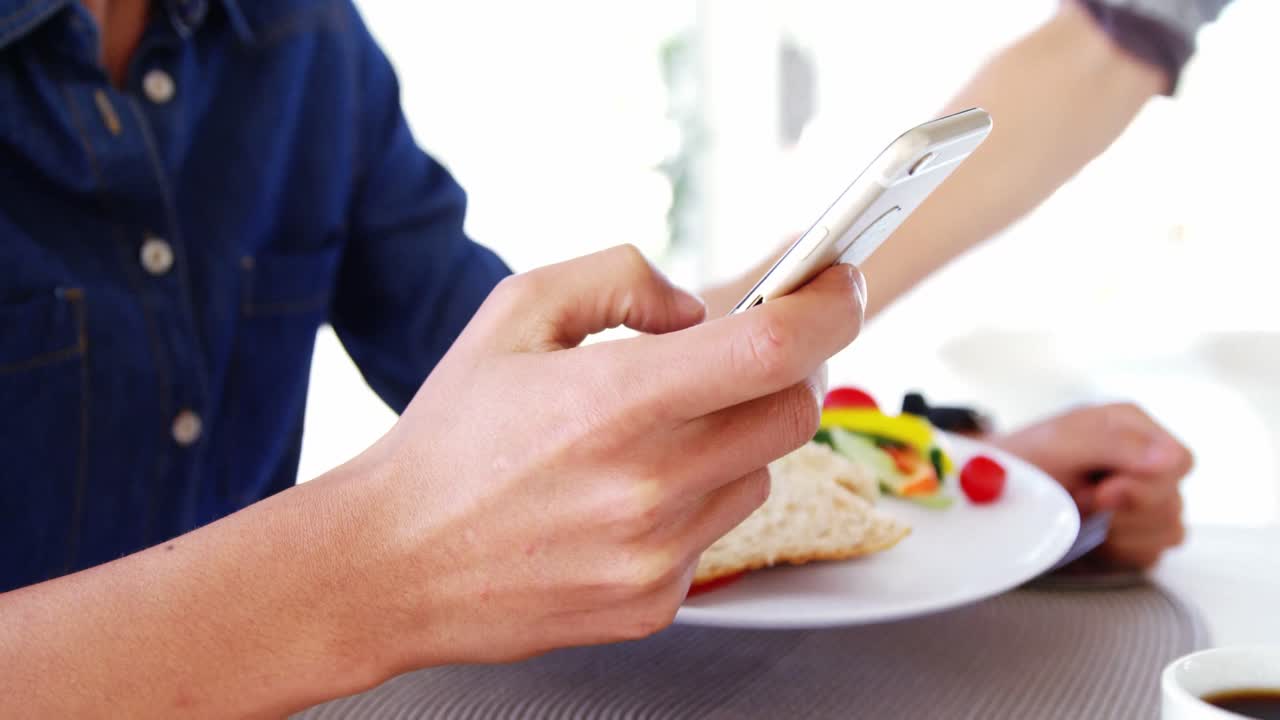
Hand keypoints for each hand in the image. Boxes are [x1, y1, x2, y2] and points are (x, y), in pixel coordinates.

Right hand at [350, 245, 863, 667]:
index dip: (827, 307)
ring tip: (653, 435)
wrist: (392, 563)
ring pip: (759, 473)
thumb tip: (698, 308)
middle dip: (787, 369)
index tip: (838, 284)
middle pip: (794, 412)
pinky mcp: (654, 603)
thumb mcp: (514, 313)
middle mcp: (648, 485)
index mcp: (615, 400)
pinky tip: (627, 496)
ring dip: (733, 439)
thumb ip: (618, 278)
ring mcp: (656, 555)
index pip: (774, 347)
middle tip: (749, 352)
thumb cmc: (450, 436)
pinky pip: (717, 533)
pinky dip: (694, 500)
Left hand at [990, 403, 1192, 569]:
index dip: (1144, 484)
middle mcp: (1147, 464)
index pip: (1180, 462)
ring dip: (1117, 532)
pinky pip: (1150, 555)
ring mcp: (1146, 502)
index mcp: (1136, 430)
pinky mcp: (1137, 536)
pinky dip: (1115, 552)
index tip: (1101, 491)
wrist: (998, 494)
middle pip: (1173, 502)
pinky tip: (1090, 535)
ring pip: (1168, 532)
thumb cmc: (1025, 461)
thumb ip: (1116, 443)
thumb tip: (1170, 458)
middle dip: (1121, 510)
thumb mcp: (1061, 441)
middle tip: (1080, 499)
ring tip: (1080, 513)